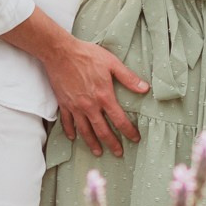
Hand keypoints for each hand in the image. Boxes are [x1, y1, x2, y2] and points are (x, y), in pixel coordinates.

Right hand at [43, 36, 146, 157]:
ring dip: (92, 143)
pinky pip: (67, 122)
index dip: (129, 131)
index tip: (135, 138)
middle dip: (112, 143)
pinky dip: (70, 131)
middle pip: (102, 130)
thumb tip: (145, 88)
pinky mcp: (64, 103)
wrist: (60, 52)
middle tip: (118, 153)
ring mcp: (75, 106)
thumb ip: (128, 78)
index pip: (119, 120)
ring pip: (85, 130)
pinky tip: (73, 137)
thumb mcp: (112, 63)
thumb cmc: (87, 55)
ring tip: (98, 152)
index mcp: (104, 96)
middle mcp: (90, 106)